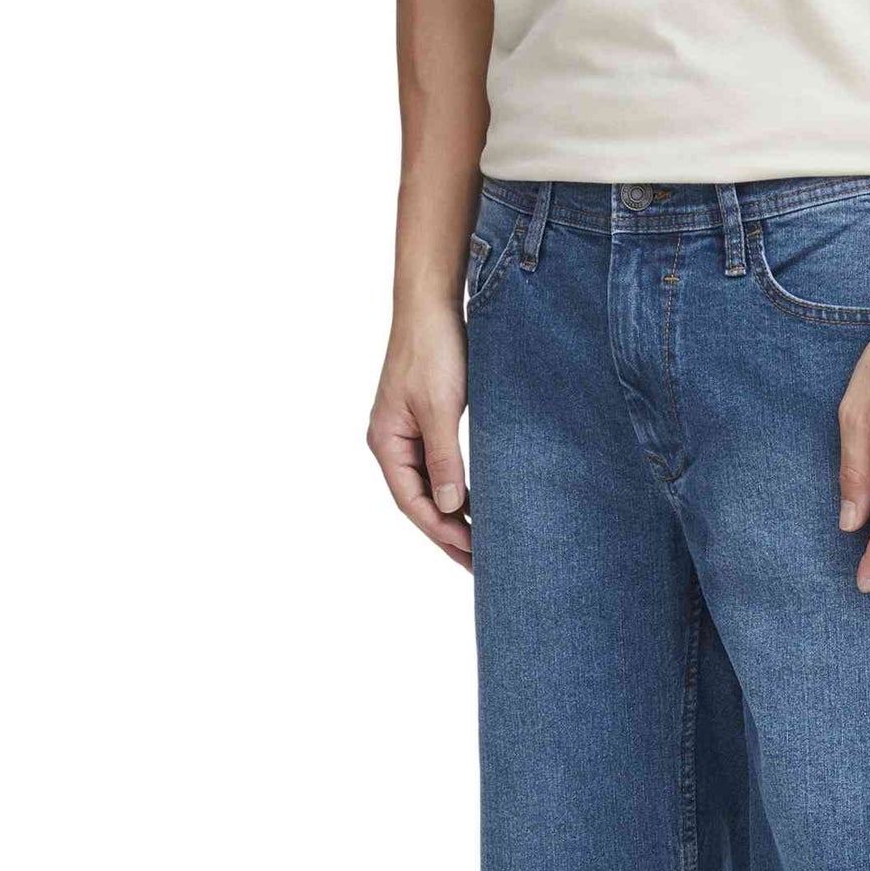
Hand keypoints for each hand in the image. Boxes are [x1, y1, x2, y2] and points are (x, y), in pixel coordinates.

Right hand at [367, 303, 471, 569]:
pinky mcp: (428, 423)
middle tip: (480, 567)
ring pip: (431, 488)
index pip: (412, 502)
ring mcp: (408, 434)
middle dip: (448, 534)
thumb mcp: (441, 408)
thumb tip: (451, 508)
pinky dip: (458, 491)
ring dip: (454, 517)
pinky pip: (441, 469)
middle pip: (419, 502)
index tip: (472, 555)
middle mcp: (393, 443)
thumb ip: (445, 459)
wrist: (433, 303)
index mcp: (387, 442)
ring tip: (482, 547)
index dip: (441, 532)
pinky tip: (479, 508)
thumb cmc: (433, 348)